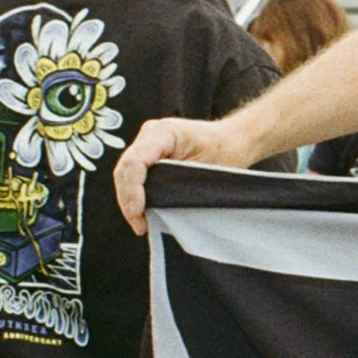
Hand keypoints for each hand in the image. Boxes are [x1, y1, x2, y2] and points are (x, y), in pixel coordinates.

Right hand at [114, 117, 259, 236]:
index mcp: (163, 132)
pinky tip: (142, 213)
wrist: (232, 140)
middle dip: (128, 199)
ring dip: (129, 200)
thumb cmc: (224, 150)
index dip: (133, 189)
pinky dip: (136, 195)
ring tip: (140, 224)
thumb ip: (178, 182)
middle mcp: (150, 135)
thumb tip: (157, 205)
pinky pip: (135, 175)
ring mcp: (147, 144)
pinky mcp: (149, 155)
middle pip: (125, 169)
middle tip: (139, 225)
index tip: (138, 212)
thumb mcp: (204, 168)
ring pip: (125, 174)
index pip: (136, 161)